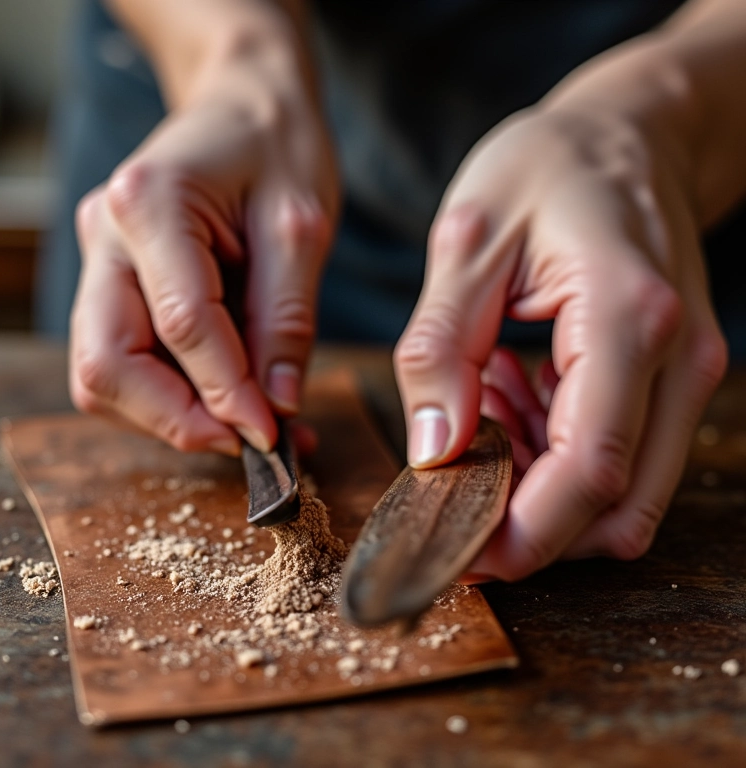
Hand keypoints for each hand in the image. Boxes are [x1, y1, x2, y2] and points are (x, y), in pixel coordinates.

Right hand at [70, 51, 337, 455]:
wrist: (245, 105)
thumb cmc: (278, 148)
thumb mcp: (302, 229)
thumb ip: (287, 320)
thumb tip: (277, 408)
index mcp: (150, 204)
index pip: (180, 326)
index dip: (228, 394)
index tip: (272, 437)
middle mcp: (107, 237)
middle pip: (109, 365)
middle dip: (179, 419)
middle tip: (249, 441)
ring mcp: (103, 262)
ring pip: (107, 374)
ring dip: (173, 415)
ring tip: (249, 423)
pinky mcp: (116, 283)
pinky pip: (127, 360)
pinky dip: (174, 396)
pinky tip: (230, 400)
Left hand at [395, 106, 727, 580]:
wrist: (625, 135)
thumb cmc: (546, 169)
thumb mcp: (467, 244)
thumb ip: (440, 351)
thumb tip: (432, 452)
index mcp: (625, 318)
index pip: (589, 469)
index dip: (525, 532)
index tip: (462, 553)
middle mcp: (675, 359)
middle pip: (615, 506)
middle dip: (528, 520)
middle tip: (456, 466)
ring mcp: (684, 373)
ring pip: (620, 493)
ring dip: (537, 480)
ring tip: (486, 397)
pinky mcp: (669, 378)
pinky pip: (618, 454)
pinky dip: (554, 451)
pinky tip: (514, 389)